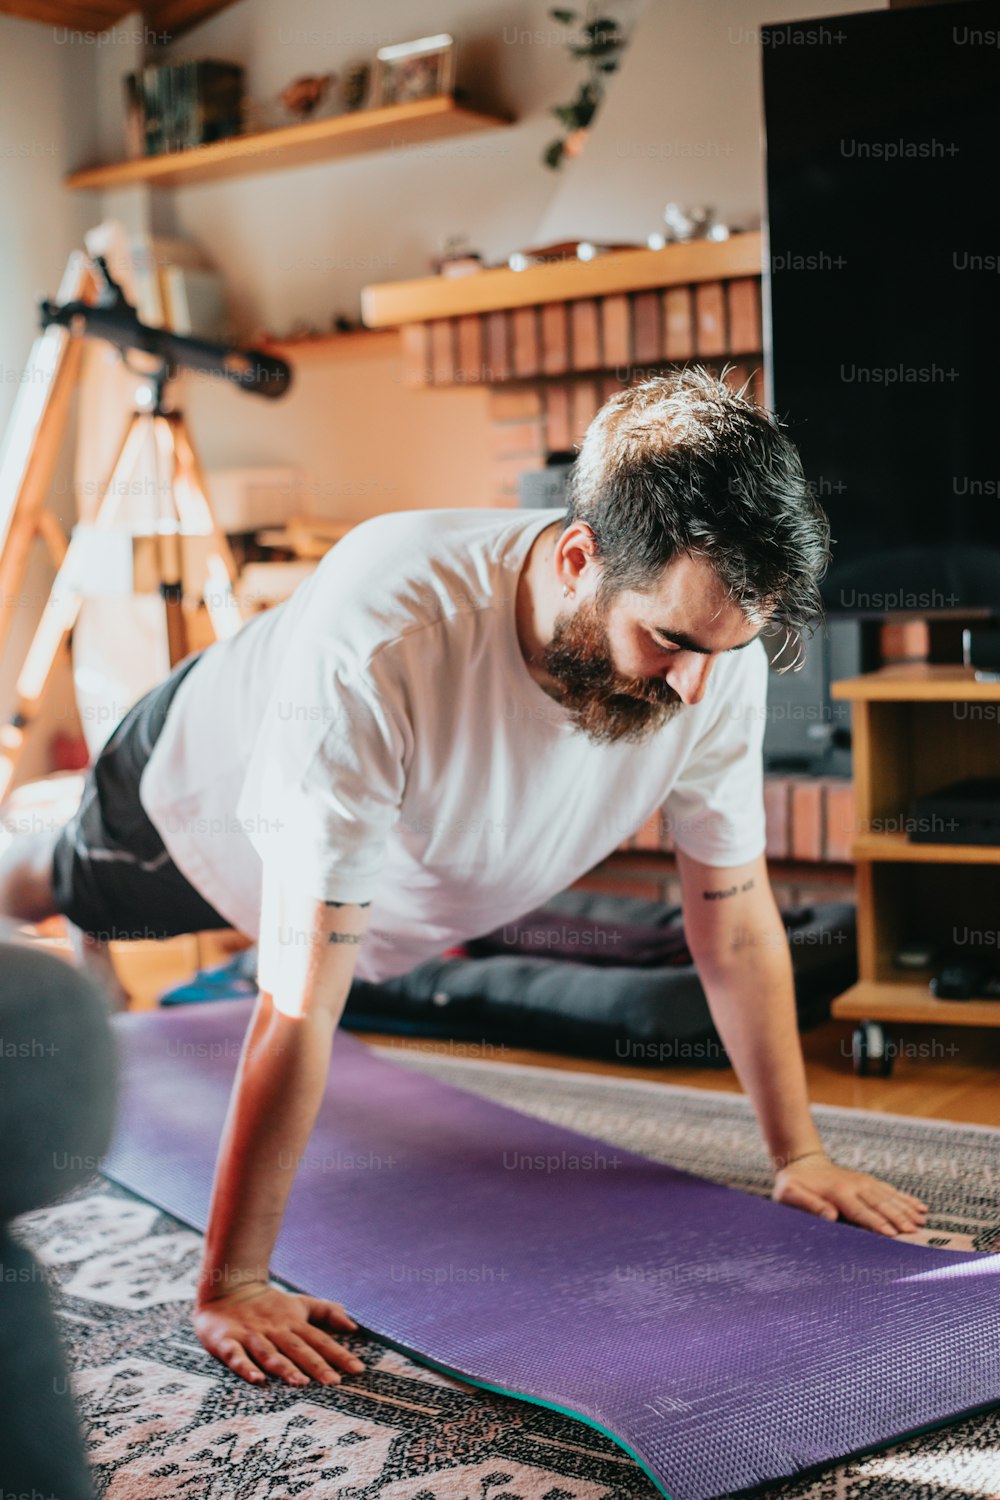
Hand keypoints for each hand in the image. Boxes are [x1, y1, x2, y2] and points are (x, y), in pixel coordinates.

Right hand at [194, 1282, 365, 1386]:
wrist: (226, 1285)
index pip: (320, 1340)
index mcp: (293, 1323)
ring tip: (301, 1383)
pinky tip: (257, 1381)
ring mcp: (251, 1335)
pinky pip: (236, 1356)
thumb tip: (354, 1327)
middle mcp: (275, 1330)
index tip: (358, 1370)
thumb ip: (327, 1313)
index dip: (339, 1354)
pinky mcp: (227, 1340)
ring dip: (285, 1368)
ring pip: (270, 1353)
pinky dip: (246, 1368)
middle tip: (335, 1382)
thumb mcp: (300, 1304)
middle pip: (298, 1349)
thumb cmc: (268, 1303)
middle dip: (317, 1365)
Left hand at [772, 1152, 928, 1236]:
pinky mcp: (868, 1181)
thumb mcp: (788, 1193)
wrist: (801, 1163)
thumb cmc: (793, 1184)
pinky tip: (920, 1207)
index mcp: (837, 1191)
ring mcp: (863, 1181)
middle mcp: (854, 1185)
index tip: (891, 1234)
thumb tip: (830, 1215)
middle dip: (897, 1218)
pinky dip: (905, 1199)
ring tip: (922, 1221)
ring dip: (905, 1209)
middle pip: (879, 1204)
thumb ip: (807, 1204)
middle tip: (914, 1232)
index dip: (876, 1222)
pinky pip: (889, 1190)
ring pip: (888, 1197)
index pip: (860, 1210)